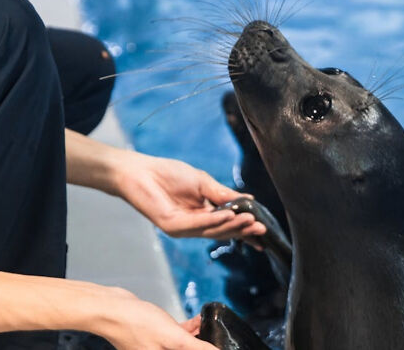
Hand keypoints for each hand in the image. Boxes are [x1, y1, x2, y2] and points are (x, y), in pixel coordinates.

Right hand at [94, 287, 217, 349]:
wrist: (112, 308)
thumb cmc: (135, 323)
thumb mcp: (174, 337)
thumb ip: (196, 348)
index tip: (216, 345)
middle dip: (201, 344)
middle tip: (213, 333)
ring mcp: (154, 347)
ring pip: (181, 345)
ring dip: (196, 335)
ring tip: (207, 324)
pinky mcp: (152, 336)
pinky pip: (174, 336)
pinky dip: (185, 329)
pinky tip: (195, 320)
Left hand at [115, 151, 266, 240]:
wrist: (140, 171)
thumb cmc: (169, 174)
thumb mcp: (204, 183)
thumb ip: (224, 195)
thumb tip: (248, 201)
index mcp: (202, 215)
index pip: (227, 226)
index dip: (245, 229)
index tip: (263, 231)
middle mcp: (194, 225)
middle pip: (223, 232)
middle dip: (243, 230)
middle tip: (262, 229)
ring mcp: (183, 228)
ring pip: (212, 231)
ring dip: (233, 227)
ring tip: (251, 221)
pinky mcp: (172, 226)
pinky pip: (198, 225)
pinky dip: (215, 221)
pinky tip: (229, 217)